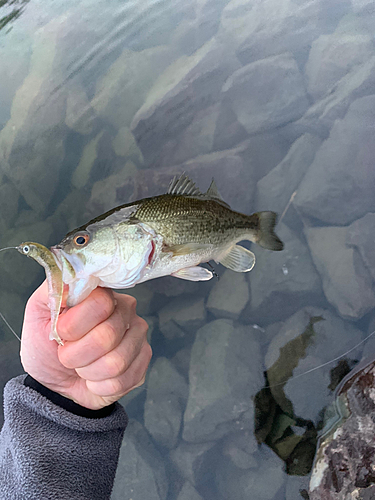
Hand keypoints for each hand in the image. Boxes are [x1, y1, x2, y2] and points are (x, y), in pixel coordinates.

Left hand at [20, 281, 151, 409]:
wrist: (54, 383)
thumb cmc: (47, 346)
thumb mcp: (38, 313)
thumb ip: (53, 290)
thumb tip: (71, 278)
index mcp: (102, 293)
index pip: (100, 303)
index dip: (74, 325)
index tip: (61, 332)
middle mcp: (126, 311)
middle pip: (108, 335)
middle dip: (77, 354)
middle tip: (67, 354)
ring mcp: (138, 337)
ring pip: (116, 362)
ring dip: (88, 372)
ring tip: (82, 367)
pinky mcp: (142, 363)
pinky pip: (122, 380)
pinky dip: (99, 386)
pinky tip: (95, 378)